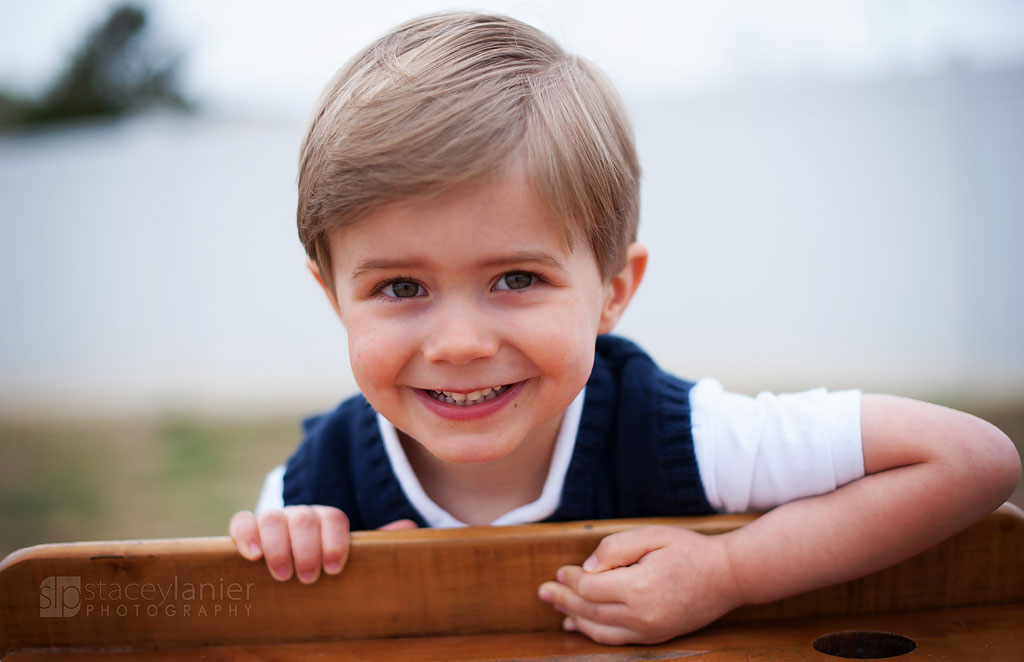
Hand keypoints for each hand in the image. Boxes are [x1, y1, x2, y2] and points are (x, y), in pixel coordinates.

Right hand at [229, 506, 416, 582]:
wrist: (291, 561)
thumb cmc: (326, 564)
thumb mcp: (350, 556)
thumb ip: (377, 543)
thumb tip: (410, 527)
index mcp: (328, 519)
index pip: (334, 518)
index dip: (334, 541)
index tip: (334, 568)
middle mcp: (301, 515)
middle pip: (304, 518)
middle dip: (306, 549)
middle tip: (308, 578)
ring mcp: (274, 520)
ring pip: (273, 517)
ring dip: (277, 546)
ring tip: (282, 575)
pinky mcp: (248, 529)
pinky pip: (241, 522)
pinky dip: (246, 535)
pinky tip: (252, 556)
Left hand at [537, 525, 741, 644]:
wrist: (728, 576)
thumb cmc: (690, 550)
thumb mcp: (651, 535)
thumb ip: (615, 547)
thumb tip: (587, 568)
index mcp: (637, 587)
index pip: (589, 587)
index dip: (570, 579)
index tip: (559, 570)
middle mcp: (641, 615)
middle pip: (589, 610)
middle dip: (563, 599)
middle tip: (542, 591)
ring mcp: (649, 630)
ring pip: (599, 629)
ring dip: (574, 618)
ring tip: (555, 607)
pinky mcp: (655, 637)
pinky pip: (615, 639)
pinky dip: (593, 633)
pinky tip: (580, 625)